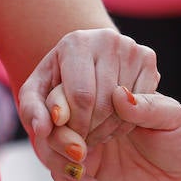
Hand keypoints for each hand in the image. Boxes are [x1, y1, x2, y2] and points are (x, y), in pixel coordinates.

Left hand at [18, 29, 159, 152]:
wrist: (84, 60)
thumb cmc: (56, 80)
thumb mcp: (35, 95)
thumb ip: (32, 113)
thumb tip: (45, 129)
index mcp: (76, 43)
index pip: (82, 97)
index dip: (76, 127)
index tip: (70, 139)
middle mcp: (107, 38)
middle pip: (105, 101)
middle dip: (92, 130)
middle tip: (82, 141)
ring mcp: (131, 46)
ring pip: (126, 103)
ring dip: (109, 128)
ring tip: (94, 133)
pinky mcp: (148, 57)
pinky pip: (143, 100)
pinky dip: (127, 121)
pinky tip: (111, 123)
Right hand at [38, 86, 180, 180]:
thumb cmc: (180, 136)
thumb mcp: (172, 117)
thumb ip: (147, 105)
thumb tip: (119, 93)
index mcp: (114, 83)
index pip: (76, 83)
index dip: (70, 101)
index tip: (70, 118)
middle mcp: (93, 107)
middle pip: (54, 110)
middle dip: (62, 132)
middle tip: (82, 150)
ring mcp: (84, 137)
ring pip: (48, 141)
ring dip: (59, 156)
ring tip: (84, 167)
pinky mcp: (83, 166)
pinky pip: (60, 173)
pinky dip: (71, 180)